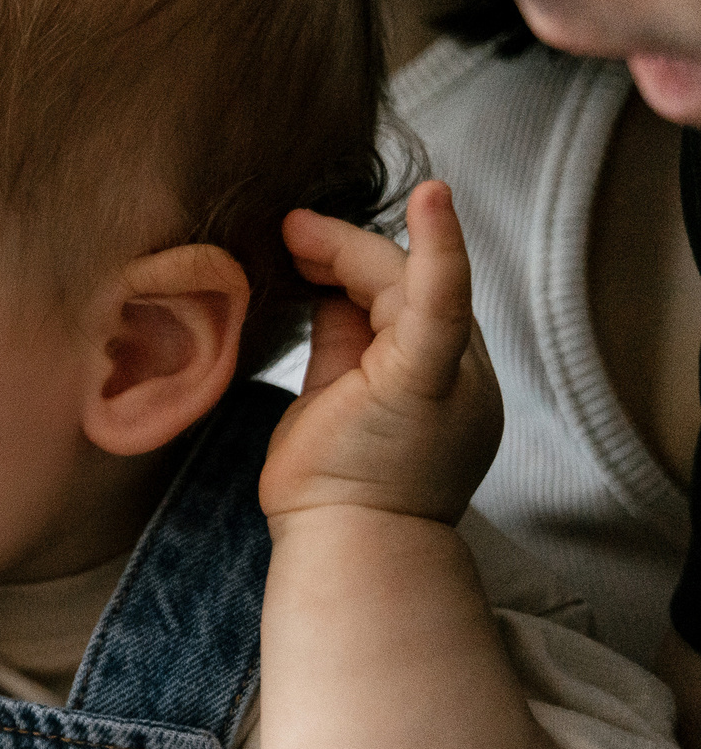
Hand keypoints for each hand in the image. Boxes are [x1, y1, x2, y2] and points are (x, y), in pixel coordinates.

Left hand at [264, 180, 501, 524]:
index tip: (314, 247)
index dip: (359, 269)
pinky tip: (432, 198)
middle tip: (289, 230)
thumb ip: (342, 346)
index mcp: (436, 382)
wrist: (344, 550)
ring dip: (348, 251)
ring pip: (406, 284)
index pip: (405, 303)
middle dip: (344, 254)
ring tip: (294, 233)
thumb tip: (327, 295)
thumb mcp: (335, 401)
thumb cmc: (331, 490)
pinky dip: (440, 247)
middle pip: (404, 286)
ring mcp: (452, 375)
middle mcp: (458, 375)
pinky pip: (443, 299)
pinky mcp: (426, 378)